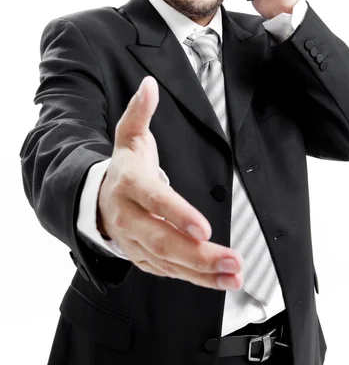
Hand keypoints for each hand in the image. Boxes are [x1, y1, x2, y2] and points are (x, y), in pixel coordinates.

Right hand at [97, 76, 243, 291]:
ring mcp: (134, 242)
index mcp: (129, 184)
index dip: (177, 214)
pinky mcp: (143, 258)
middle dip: (198, 253)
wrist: (97, 200)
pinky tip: (223, 280)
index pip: (154, 200)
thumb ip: (140, 112)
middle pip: (162, 240)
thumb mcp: (129, 136)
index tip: (205, 227)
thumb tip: (149, 85)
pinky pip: (170, 272)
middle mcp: (129, 217)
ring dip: (203, 271)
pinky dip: (197, 279)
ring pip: (168, 261)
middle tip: (232, 260)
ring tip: (235, 274)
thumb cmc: (124, 166)